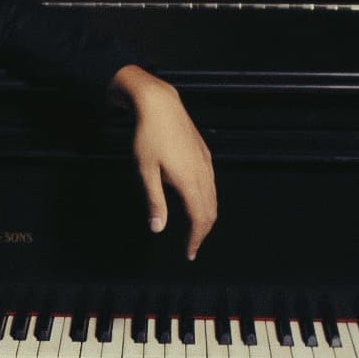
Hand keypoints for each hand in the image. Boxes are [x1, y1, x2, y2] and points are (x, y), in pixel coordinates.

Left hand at [110, 65, 217, 259]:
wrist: (159, 104)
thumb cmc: (148, 136)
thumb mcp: (145, 171)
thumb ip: (154, 201)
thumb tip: (157, 228)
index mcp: (189, 180)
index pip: (199, 218)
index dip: (195, 239)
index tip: (189, 253)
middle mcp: (202, 173)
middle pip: (210, 211)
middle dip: (202, 232)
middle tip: (192, 247)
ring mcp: (206, 162)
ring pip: (213, 198)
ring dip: (206, 217)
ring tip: (195, 231)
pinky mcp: (204, 154)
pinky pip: (211, 184)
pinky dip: (207, 201)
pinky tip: (196, 203)